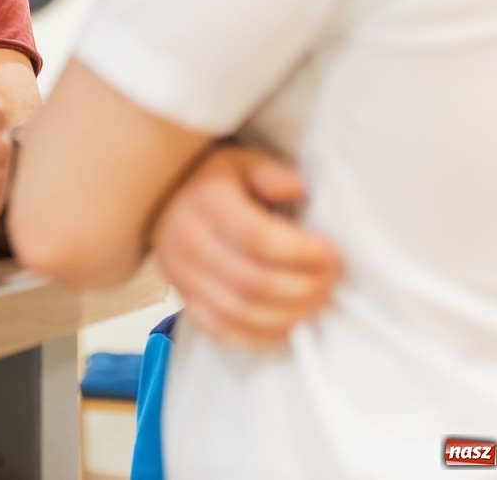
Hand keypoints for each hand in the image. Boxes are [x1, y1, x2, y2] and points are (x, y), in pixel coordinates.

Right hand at [151, 145, 341, 348]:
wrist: (165, 200)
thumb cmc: (214, 180)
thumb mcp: (242, 160)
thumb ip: (269, 172)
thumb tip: (295, 189)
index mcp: (206, 203)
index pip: (258, 239)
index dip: (302, 252)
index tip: (331, 252)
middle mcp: (188, 243)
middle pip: (254, 282)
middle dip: (304, 287)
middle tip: (331, 279)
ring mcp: (182, 276)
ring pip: (242, 312)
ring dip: (289, 314)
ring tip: (316, 299)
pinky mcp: (184, 299)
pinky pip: (223, 331)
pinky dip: (261, 335)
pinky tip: (287, 322)